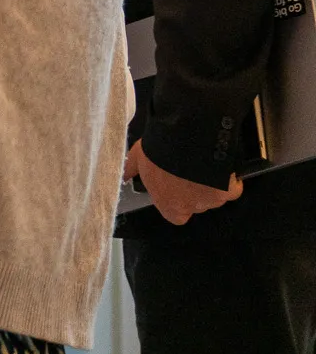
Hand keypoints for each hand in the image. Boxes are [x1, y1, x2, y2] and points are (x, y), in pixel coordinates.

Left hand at [125, 139, 242, 224]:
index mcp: (168, 204)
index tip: (177, 190)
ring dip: (211, 183)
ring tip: (201, 163)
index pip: (176, 216)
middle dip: (194, 189)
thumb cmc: (159, 149)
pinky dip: (229, 179)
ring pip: (215, 195)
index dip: (178, 204)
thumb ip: (130, 170)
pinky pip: (233, 188)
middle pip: (197, 204)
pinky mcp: (229, 191)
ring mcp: (212, 200)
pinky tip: (220, 166)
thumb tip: (121, 176)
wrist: (185, 137)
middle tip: (188, 170)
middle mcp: (191, 207)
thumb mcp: (138, 158)